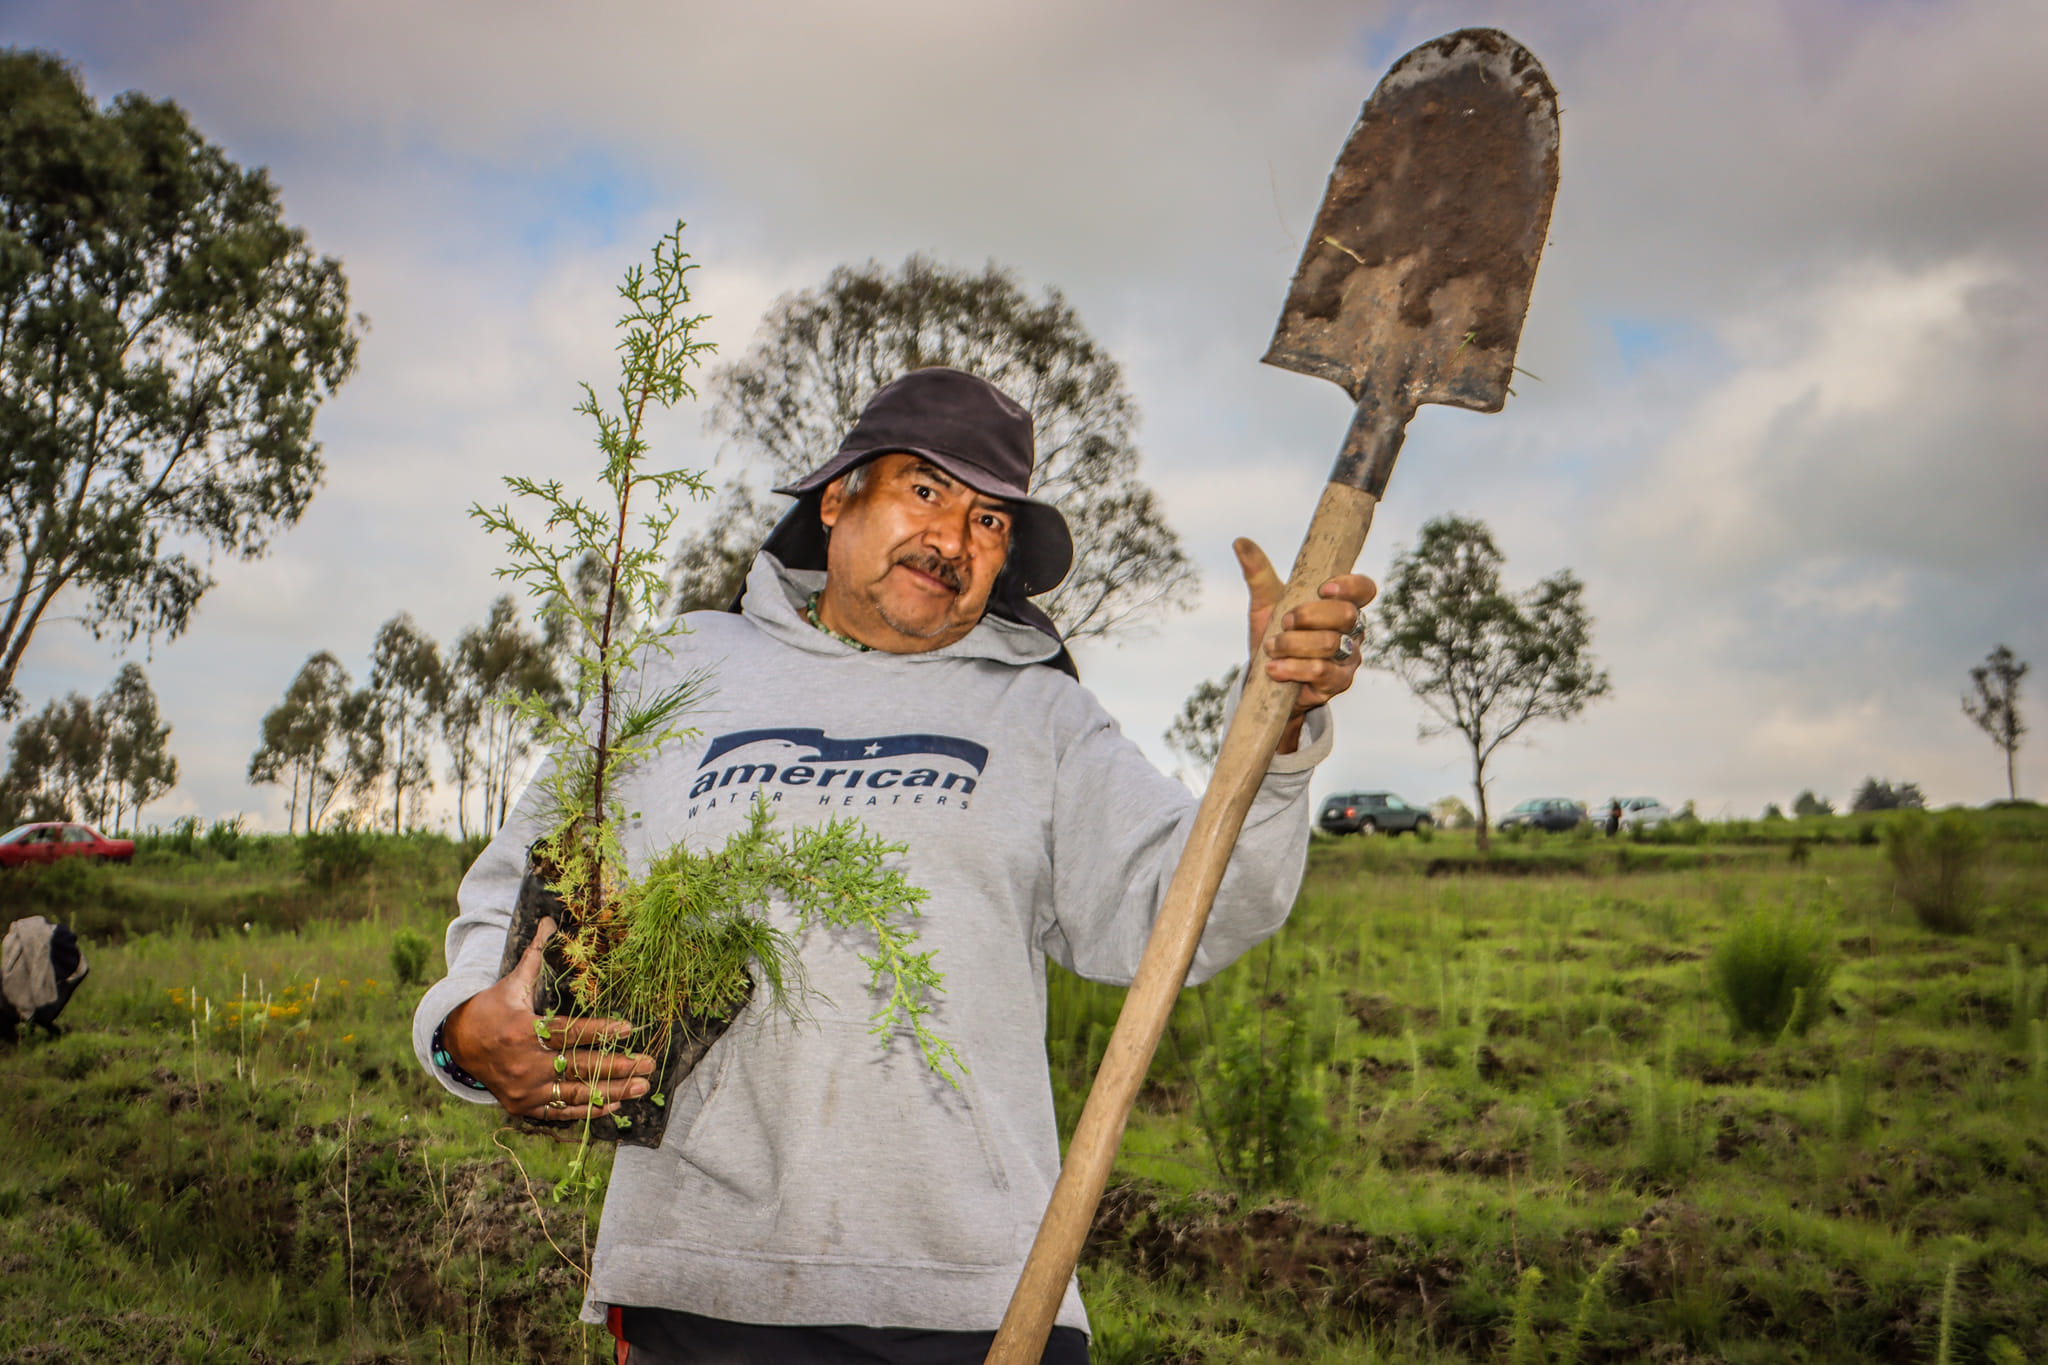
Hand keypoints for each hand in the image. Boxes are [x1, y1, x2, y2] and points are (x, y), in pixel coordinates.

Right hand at [440, 917, 654, 1120]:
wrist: (458, 1043)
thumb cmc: (492, 1009)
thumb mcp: (511, 983)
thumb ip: (534, 955)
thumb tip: (548, 920)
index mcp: (522, 1031)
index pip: (569, 1032)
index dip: (600, 1032)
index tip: (628, 1029)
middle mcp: (523, 1064)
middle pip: (578, 1066)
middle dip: (618, 1067)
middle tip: (649, 1064)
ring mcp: (522, 1089)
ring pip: (574, 1093)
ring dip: (612, 1092)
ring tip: (641, 1086)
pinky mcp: (521, 1106)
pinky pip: (560, 1112)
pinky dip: (586, 1110)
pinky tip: (613, 1105)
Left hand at [1235, 538, 1377, 752]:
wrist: (1265, 676)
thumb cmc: (1274, 632)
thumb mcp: (1265, 602)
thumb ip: (1258, 573)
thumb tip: (1240, 542)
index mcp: (1341, 604)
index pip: (1363, 589)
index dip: (1350, 586)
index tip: (1323, 588)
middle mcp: (1352, 630)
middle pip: (1346, 615)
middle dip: (1311, 616)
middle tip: (1284, 621)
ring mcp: (1348, 657)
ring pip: (1331, 645)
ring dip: (1295, 644)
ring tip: (1271, 648)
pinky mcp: (1337, 683)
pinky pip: (1322, 673)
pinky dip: (1294, 668)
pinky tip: (1274, 669)